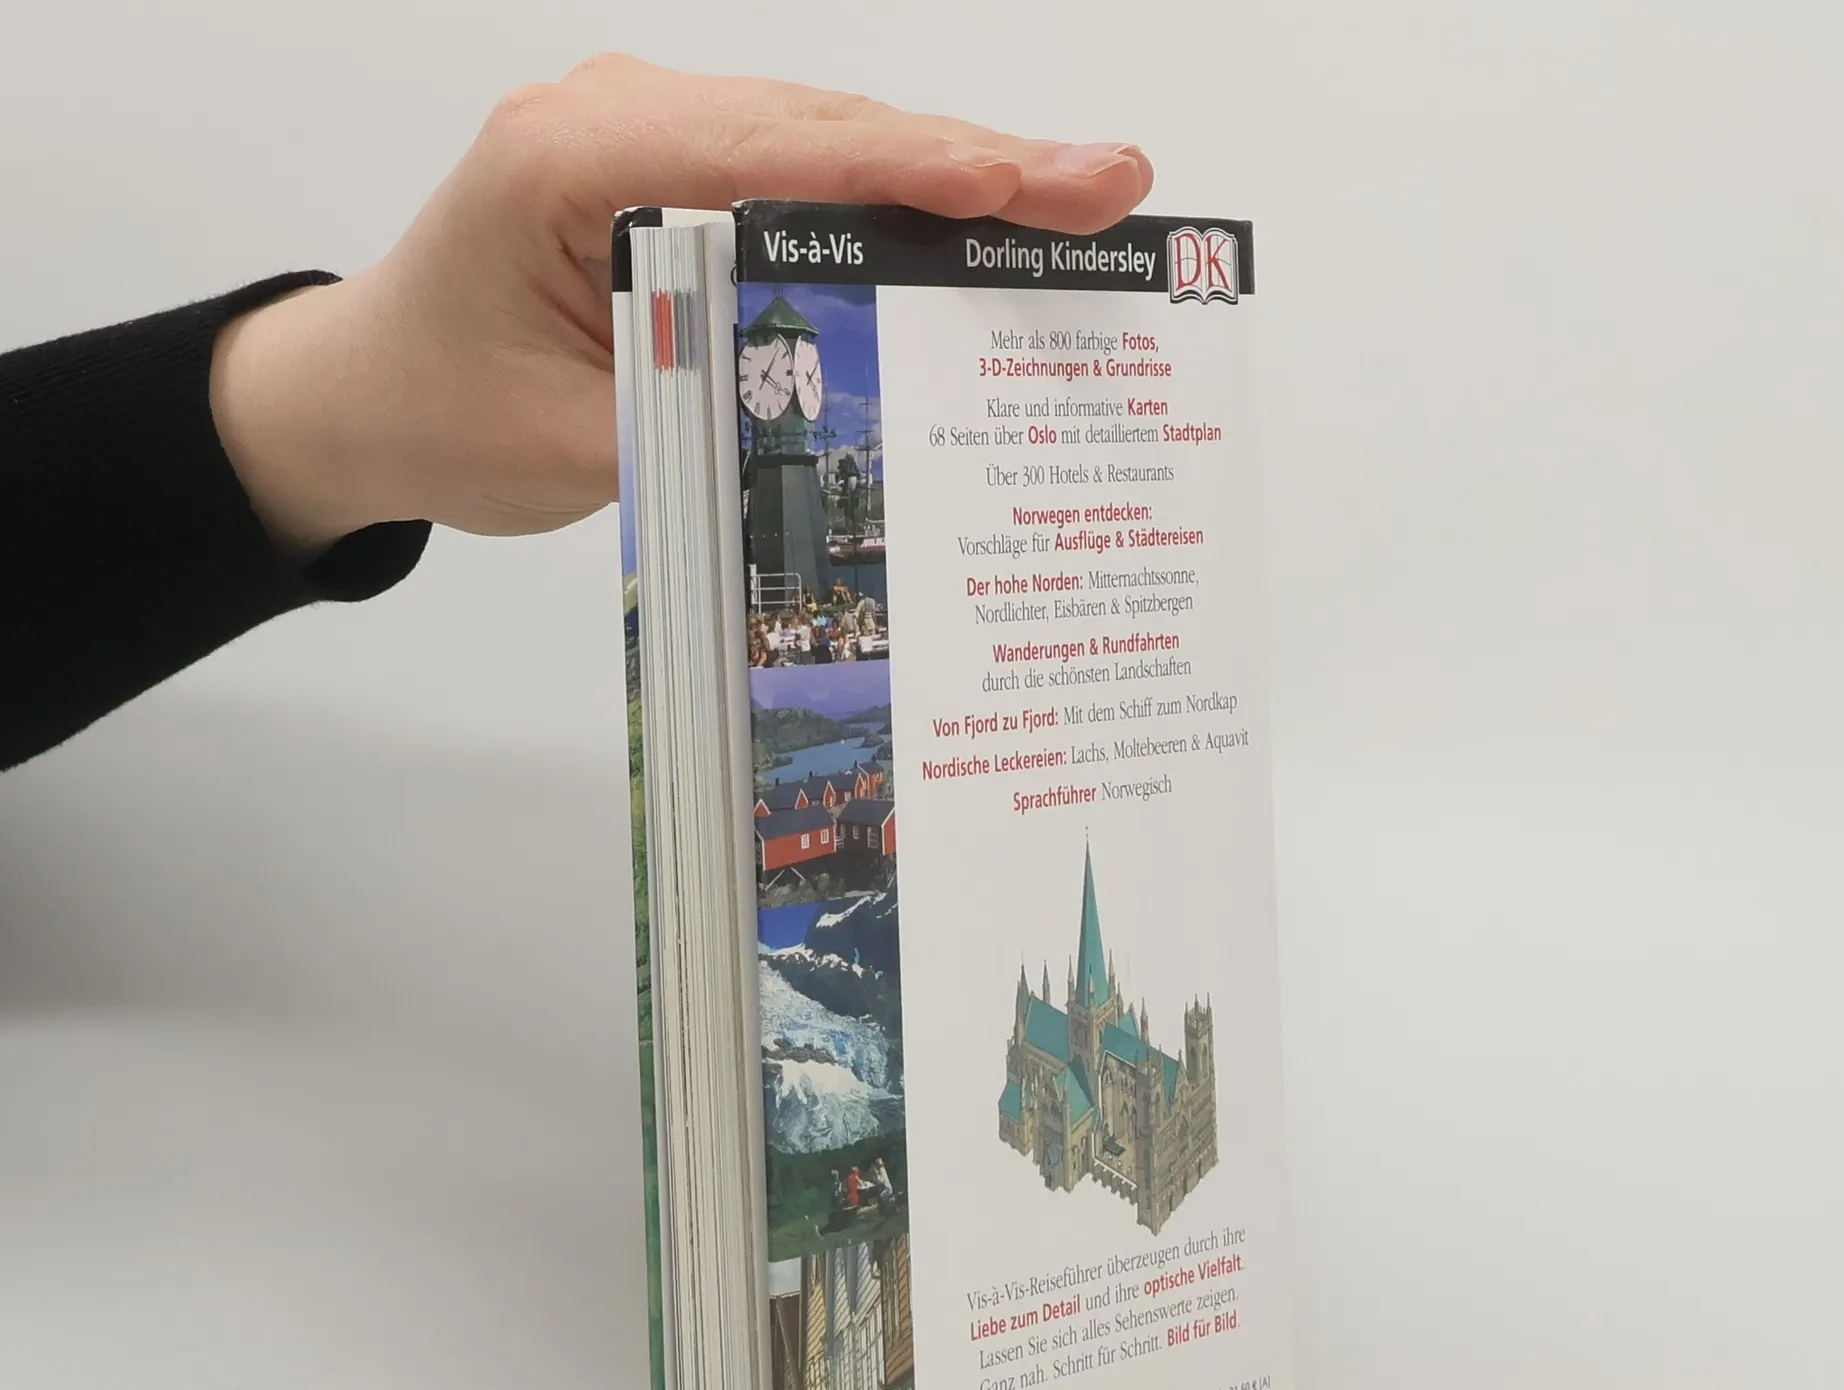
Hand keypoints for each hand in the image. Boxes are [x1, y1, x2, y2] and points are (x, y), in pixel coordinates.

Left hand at [210, 57, 1152, 555]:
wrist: (365, 395)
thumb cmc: (441, 416)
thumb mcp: (570, 447)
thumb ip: (696, 415)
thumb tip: (836, 410)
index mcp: (568, 161)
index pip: (766, 153)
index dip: (903, 169)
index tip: (1015, 186)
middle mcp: (615, 119)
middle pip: (820, 128)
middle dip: (970, 161)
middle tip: (1108, 185)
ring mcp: (648, 135)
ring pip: (824, 140)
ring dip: (948, 175)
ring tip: (1073, 202)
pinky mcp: (673, 174)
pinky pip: (798, 175)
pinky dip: (891, 202)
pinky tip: (979, 228)